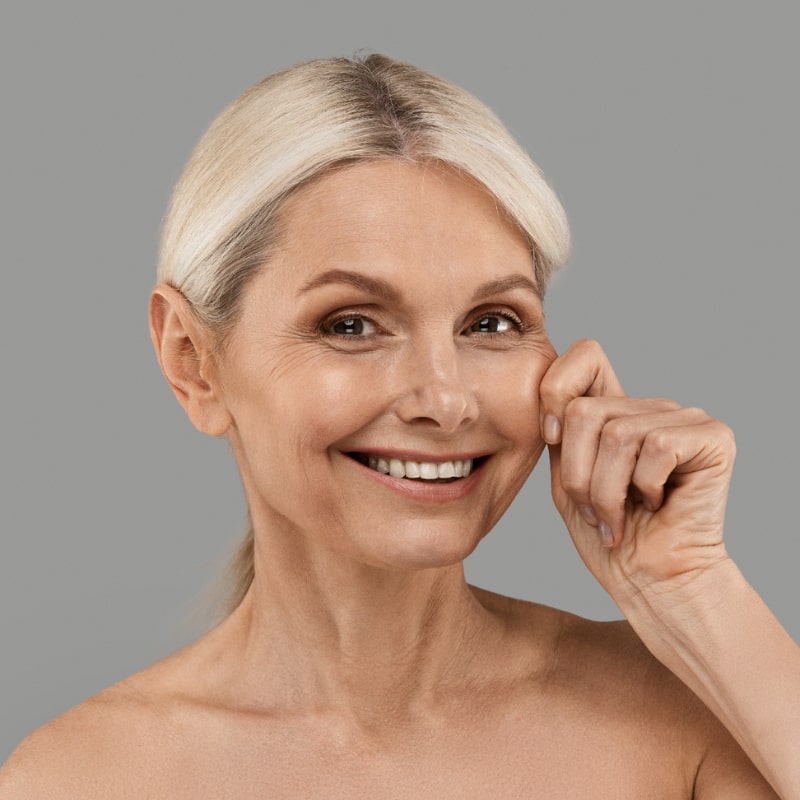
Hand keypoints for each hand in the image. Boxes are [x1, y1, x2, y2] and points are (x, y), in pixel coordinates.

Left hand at [539, 340, 734, 601]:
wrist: (650, 582)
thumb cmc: (608, 535)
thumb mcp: (567, 476)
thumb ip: (559, 430)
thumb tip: (550, 394)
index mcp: (616, 410)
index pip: (585, 355)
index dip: (555, 390)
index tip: (551, 439)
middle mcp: (651, 407)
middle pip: (584, 410)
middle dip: (577, 472)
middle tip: (593, 509)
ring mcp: (684, 418)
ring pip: (615, 434)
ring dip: (605, 491)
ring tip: (617, 516)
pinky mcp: (713, 438)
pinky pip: (655, 448)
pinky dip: (644, 488)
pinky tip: (657, 505)